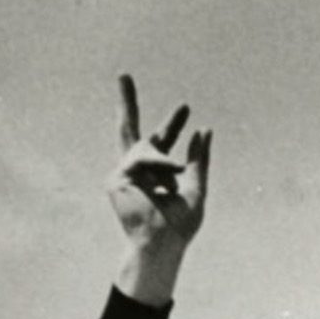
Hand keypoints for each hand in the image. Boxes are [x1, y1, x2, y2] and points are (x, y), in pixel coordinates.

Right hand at [109, 75, 209, 251]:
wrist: (164, 243)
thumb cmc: (180, 225)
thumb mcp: (197, 188)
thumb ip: (199, 160)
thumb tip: (204, 130)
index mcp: (156, 173)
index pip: (161, 142)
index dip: (173, 124)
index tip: (187, 108)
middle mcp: (137, 171)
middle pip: (129, 130)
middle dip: (126, 103)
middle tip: (123, 74)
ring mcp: (123, 174)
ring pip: (145, 150)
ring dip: (165, 164)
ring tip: (175, 179)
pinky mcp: (115, 179)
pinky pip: (140, 161)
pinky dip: (157, 169)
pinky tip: (164, 186)